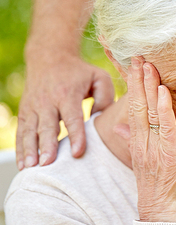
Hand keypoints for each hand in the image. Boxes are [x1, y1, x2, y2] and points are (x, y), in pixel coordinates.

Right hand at [16, 54, 113, 169]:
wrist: (49, 57)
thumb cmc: (79, 72)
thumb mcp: (99, 77)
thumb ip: (105, 97)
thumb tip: (101, 120)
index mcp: (68, 93)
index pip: (72, 117)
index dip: (75, 135)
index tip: (78, 152)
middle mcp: (48, 101)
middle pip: (47, 126)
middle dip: (47, 146)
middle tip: (49, 164)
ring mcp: (33, 107)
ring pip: (30, 131)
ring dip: (30, 150)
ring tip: (32, 167)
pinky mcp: (25, 111)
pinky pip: (22, 132)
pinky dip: (21, 149)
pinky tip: (23, 165)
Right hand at [127, 57, 175, 222]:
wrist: (161, 210)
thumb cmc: (157, 184)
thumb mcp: (142, 159)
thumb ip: (130, 139)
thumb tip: (119, 125)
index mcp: (137, 140)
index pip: (133, 107)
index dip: (133, 85)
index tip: (133, 65)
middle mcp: (142, 140)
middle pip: (138, 104)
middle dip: (138, 79)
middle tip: (138, 55)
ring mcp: (154, 146)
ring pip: (150, 111)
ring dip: (149, 86)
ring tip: (148, 64)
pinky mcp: (169, 152)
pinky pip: (165, 126)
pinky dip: (164, 107)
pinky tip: (163, 90)